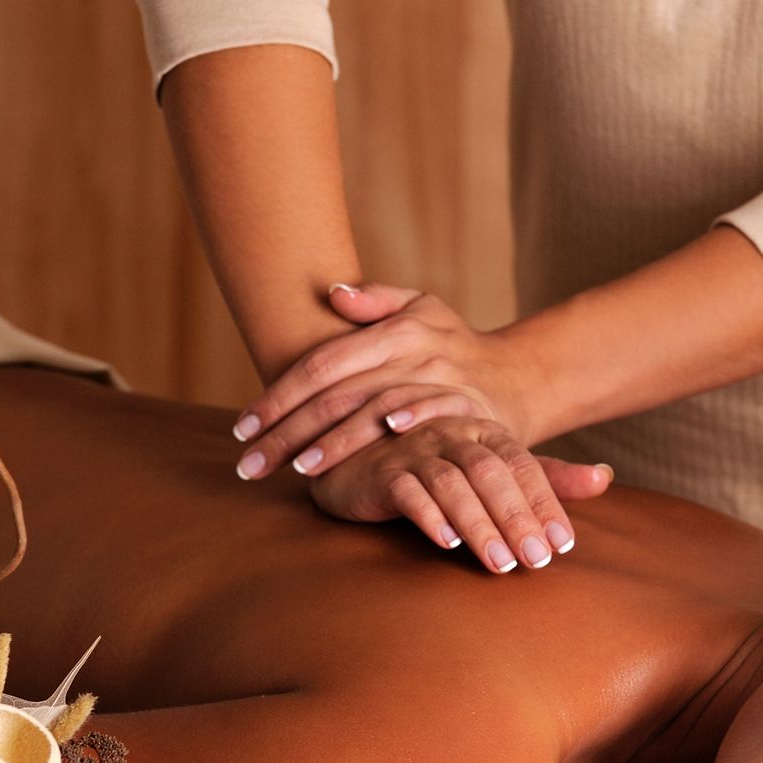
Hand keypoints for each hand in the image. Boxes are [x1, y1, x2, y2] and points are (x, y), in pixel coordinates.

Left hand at [232, 283, 540, 483]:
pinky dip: (404, 426)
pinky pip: (430, 416)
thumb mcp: (422, 310)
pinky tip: (374, 443)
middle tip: (251, 464)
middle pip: (337, 393)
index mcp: (394, 329)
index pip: (321, 364)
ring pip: (376, 409)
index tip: (242, 428)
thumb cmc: (455, 346)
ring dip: (337, 441)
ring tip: (298, 469)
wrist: (519, 379)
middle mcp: (415, 351)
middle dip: (289, 431)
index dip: (278, 396)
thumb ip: (377, 302)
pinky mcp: (469, 409)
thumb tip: (331, 293)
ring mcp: (443, 380)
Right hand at [307, 417, 612, 573]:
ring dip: (479, 525)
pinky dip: (428, 516)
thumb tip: (605, 478)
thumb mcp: (491, 471)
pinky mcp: (380, 472)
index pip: (522, 465)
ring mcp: (413, 450)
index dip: (545, 503)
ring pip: (452, 484)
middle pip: (491, 474)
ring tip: (501, 565)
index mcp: (482, 432)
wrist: (356, 464)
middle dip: (517, 518)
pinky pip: (407, 491)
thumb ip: (545, 477)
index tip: (564, 545)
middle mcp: (450, 433)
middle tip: (538, 562)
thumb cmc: (433, 469)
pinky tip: (447, 544)